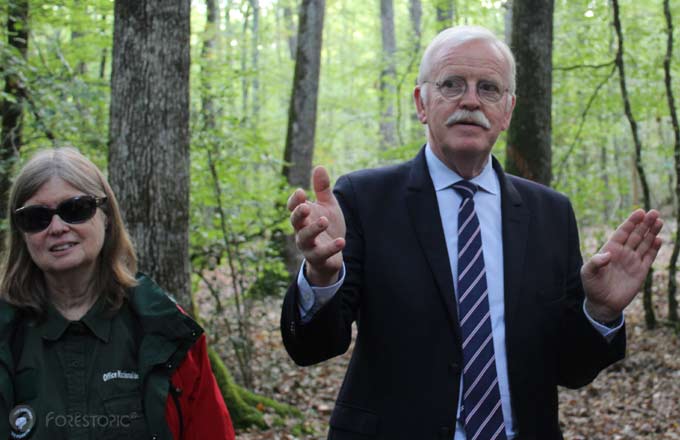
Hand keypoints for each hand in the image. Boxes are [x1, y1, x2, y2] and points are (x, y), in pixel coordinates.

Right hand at [287, 166, 345, 285]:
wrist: (333, 253)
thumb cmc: (327, 227)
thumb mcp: (327, 206)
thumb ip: (322, 189)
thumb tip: (319, 167)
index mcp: (303, 216)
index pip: (293, 207)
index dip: (295, 201)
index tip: (301, 192)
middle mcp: (301, 230)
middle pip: (295, 222)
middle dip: (299, 214)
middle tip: (306, 206)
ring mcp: (308, 245)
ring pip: (305, 238)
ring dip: (313, 229)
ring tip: (325, 221)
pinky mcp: (318, 258)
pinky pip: (322, 254)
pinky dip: (331, 247)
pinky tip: (342, 241)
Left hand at [581, 209, 662, 321]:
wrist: (602, 304)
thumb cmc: (592, 286)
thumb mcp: (588, 273)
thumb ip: (595, 262)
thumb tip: (607, 255)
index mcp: (610, 249)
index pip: (622, 232)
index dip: (631, 222)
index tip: (639, 212)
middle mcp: (623, 253)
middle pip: (636, 235)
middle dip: (644, 223)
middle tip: (654, 212)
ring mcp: (632, 261)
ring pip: (644, 243)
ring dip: (652, 232)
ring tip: (659, 221)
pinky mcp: (641, 271)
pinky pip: (649, 257)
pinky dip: (654, 248)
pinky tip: (659, 239)